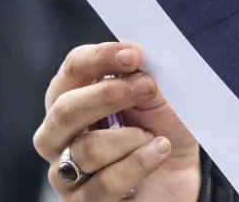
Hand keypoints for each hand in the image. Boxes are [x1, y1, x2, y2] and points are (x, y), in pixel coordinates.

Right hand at [34, 43, 200, 200]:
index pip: (72, 71)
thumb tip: (132, 58)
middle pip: (64, 110)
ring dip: (130, 138)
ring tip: (154, 137)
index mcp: (74, 100)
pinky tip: (157, 153)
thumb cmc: (161, 135)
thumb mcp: (159, 101)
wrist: (179, 181)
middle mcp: (59, 137)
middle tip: (146, 88)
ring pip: (86, 149)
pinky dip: (137, 163)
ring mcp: (66, 174)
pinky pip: (103, 184)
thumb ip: (141, 78)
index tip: (133, 55)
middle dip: (107, 95)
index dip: (100, 59)